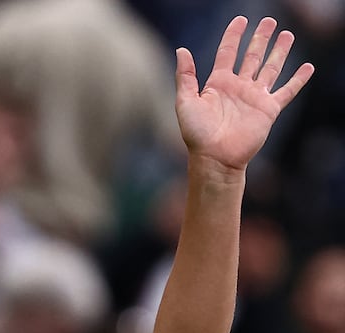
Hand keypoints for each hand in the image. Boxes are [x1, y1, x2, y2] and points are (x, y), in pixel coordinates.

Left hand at [175, 16, 313, 172]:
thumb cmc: (197, 133)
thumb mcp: (185, 101)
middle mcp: (238, 87)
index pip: (228, 52)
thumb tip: (181, 50)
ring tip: (287, 34)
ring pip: (270, 68)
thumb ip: (185, 76)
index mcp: (218, 83)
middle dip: (260, 38)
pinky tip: (307, 67)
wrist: (215, 157)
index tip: (241, 20)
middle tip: (269, 21)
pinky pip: (287, 91)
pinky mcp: (269, 109)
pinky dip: (298, 79)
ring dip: (279, 51)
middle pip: (252, 56)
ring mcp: (255, 97)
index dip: (234, 35)